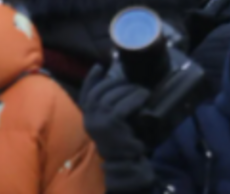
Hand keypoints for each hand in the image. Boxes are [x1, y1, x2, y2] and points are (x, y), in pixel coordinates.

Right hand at [80, 65, 155, 192]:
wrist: (124, 163)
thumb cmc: (120, 141)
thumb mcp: (110, 122)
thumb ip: (109, 105)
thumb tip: (118, 81)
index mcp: (87, 117)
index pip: (86, 92)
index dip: (91, 78)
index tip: (100, 66)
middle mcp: (89, 118)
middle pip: (100, 91)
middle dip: (116, 82)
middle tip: (131, 81)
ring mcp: (98, 121)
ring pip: (112, 96)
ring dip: (128, 89)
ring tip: (140, 89)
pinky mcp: (111, 124)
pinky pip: (123, 105)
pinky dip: (134, 98)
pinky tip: (143, 96)